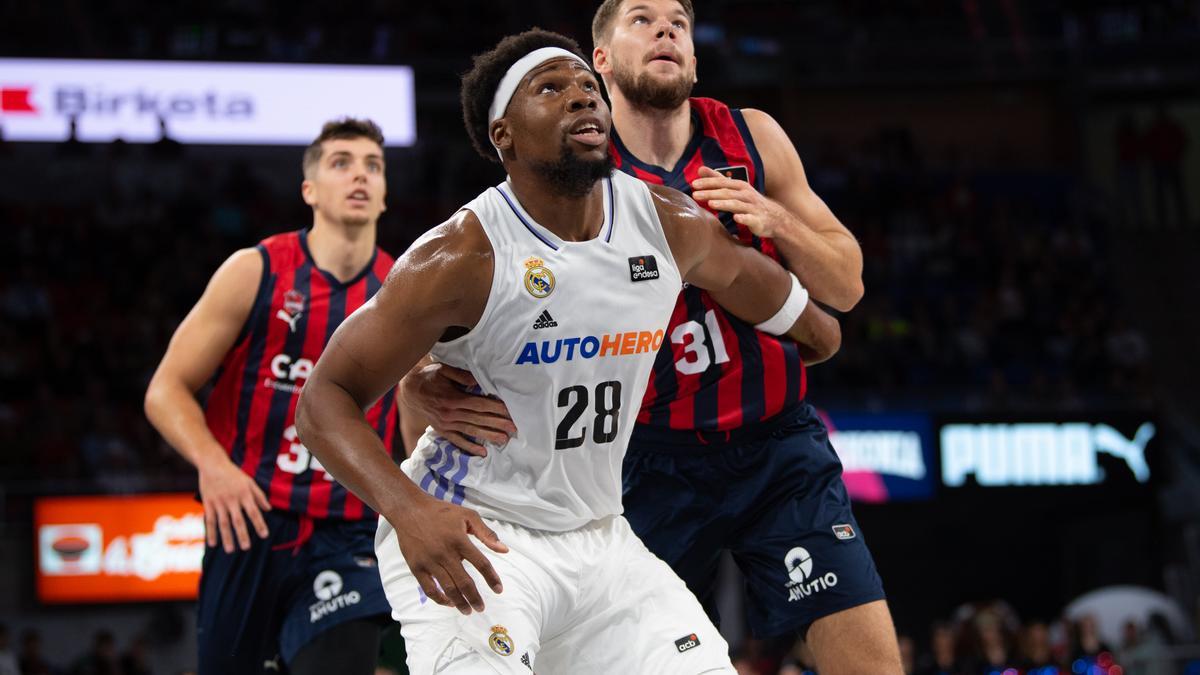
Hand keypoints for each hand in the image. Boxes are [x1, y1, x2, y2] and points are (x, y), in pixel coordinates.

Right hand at [197, 455, 270, 552]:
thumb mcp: (249, 481)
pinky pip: (209, 520)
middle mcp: (232, 499)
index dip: (259, 524)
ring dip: (226, 538)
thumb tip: (269, 510)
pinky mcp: (208, 503)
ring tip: (230, 550)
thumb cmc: (234, 474)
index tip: (264, 535)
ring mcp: (219, 502)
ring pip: (223, 523)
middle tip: (246, 548)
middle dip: (242, 535)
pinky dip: (211, 533)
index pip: (253, 512)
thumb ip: (259, 496)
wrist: (213, 464)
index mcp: (244, 494)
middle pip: (238, 520)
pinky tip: (213, 544)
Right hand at [394, 497, 508, 614]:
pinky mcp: (417, 567)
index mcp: (460, 540)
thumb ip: (487, 534)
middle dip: (475, 598)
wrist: (410, 510)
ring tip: (468, 610)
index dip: (492, 578)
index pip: (481, 564)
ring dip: (460, 602)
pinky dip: (440, 599)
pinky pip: (429, 589)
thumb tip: (504, 550)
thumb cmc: (441, 512)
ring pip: (448, 589)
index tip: (499, 589)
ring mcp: (430, 562)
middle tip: (481, 608)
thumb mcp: (468, 515)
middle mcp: (445, 553)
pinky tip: (449, 602)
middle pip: (464, 582)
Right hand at [401, 362, 515, 456]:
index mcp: (453, 398)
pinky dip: (469, 447)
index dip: (496, 408)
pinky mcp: (442, 430)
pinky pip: (457, 440)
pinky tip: (482, 452)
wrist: (409, 390)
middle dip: (498, 423)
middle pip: (479, 419)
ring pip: (471, 431)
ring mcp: (446, 424)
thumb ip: (462, 376)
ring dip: (488, 436)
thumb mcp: (444, 370)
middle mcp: (450, 413)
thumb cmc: (429, 376)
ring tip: (504, 440)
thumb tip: (478, 381)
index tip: (510, 412)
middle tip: (514, 428)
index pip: (480, 405)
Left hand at [691, 166, 792, 237]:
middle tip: (695, 195)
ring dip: (724, 204)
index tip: (693, 184)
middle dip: (711, 193)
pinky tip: (736, 218)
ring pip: (737, 204)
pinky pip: (750, 219)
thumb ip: (718, 179)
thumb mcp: (735, 188)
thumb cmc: (750, 202)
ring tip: (711, 204)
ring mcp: (752, 207)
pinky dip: (744, 218)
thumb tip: (700, 169)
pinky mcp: (758, 220)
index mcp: (740, 186)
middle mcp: (746, 194)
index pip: (722, 182)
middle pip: (726, 193)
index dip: (708, 182)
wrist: (775, 217)